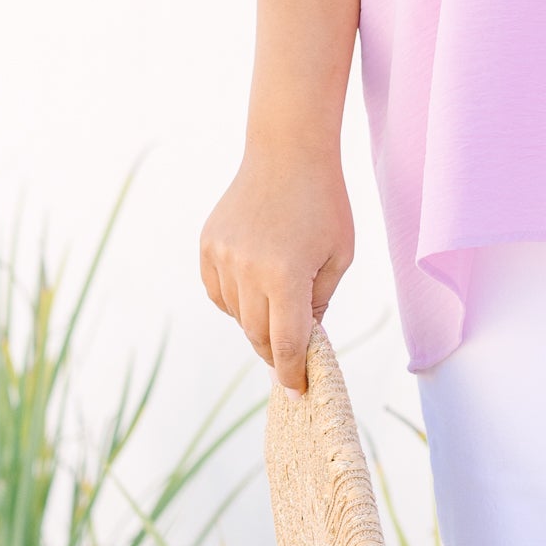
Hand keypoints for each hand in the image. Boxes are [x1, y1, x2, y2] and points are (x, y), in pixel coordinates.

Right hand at [200, 143, 355, 390]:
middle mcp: (247, 270)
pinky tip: (255, 285)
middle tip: (291, 357)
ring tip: (278, 302)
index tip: (297, 392)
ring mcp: (222, 258)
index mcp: (285, 276)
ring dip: (257, 322)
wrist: (287, 153)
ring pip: (237, 316)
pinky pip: (220, 294)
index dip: (291, 374)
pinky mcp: (207, 247)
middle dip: (276, 352)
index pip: (285, 343)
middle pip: (258, 335)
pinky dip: (236, 301)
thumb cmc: (324, 204)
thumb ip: (319, 303)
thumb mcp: (338, 257)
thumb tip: (300, 341)